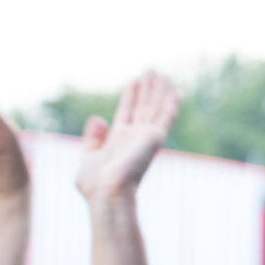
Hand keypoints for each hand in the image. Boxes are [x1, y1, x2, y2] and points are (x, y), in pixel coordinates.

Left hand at [75, 72, 180, 202]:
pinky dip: (171, 105)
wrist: (107, 193)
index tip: (136, 81)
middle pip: (143, 108)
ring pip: (154, 109)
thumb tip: (98, 119)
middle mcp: (134, 138)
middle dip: (148, 90)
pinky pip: (164, 118)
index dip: (131, 96)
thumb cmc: (95, 184)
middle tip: (154, 72)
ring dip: (159, 92)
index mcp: (118, 140)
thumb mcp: (88, 156)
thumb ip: (92, 138)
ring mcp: (145, 138)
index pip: (127, 112)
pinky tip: (176, 92)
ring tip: (163, 74)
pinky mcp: (154, 139)